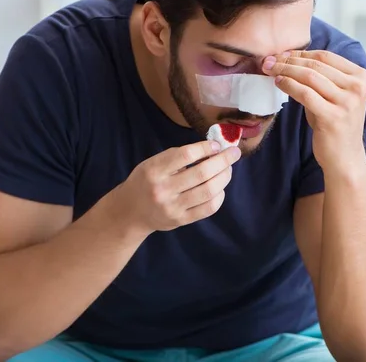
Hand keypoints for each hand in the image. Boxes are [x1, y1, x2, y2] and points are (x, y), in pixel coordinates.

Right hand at [110, 141, 240, 234]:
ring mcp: (173, 207)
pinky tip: (220, 188)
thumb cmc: (146, 180)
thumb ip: (178, 156)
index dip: (205, 148)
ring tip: (228, 169)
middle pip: (201, 173)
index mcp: (154, 170)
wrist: (131, 211)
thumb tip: (212, 148)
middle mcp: (163, 189)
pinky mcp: (181, 220)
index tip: (217, 145)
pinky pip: (208, 209)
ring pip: (208, 191)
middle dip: (223, 161)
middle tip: (234, 153)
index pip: (185, 155)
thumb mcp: (153, 163)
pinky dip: (219, 196)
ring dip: (224, 177)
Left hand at [262, 50, 365, 172]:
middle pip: (316, 64)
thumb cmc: (335, 124)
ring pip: (309, 76)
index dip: (300, 53)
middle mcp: (357, 87)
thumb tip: (288, 59)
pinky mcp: (333, 117)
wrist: (345, 158)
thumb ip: (320, 78)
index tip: (281, 54)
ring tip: (269, 70)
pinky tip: (278, 83)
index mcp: (360, 77)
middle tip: (268, 60)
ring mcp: (347, 102)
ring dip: (285, 70)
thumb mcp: (333, 96)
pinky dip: (288, 85)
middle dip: (288, 60)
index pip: (326, 56)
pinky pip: (305, 94)